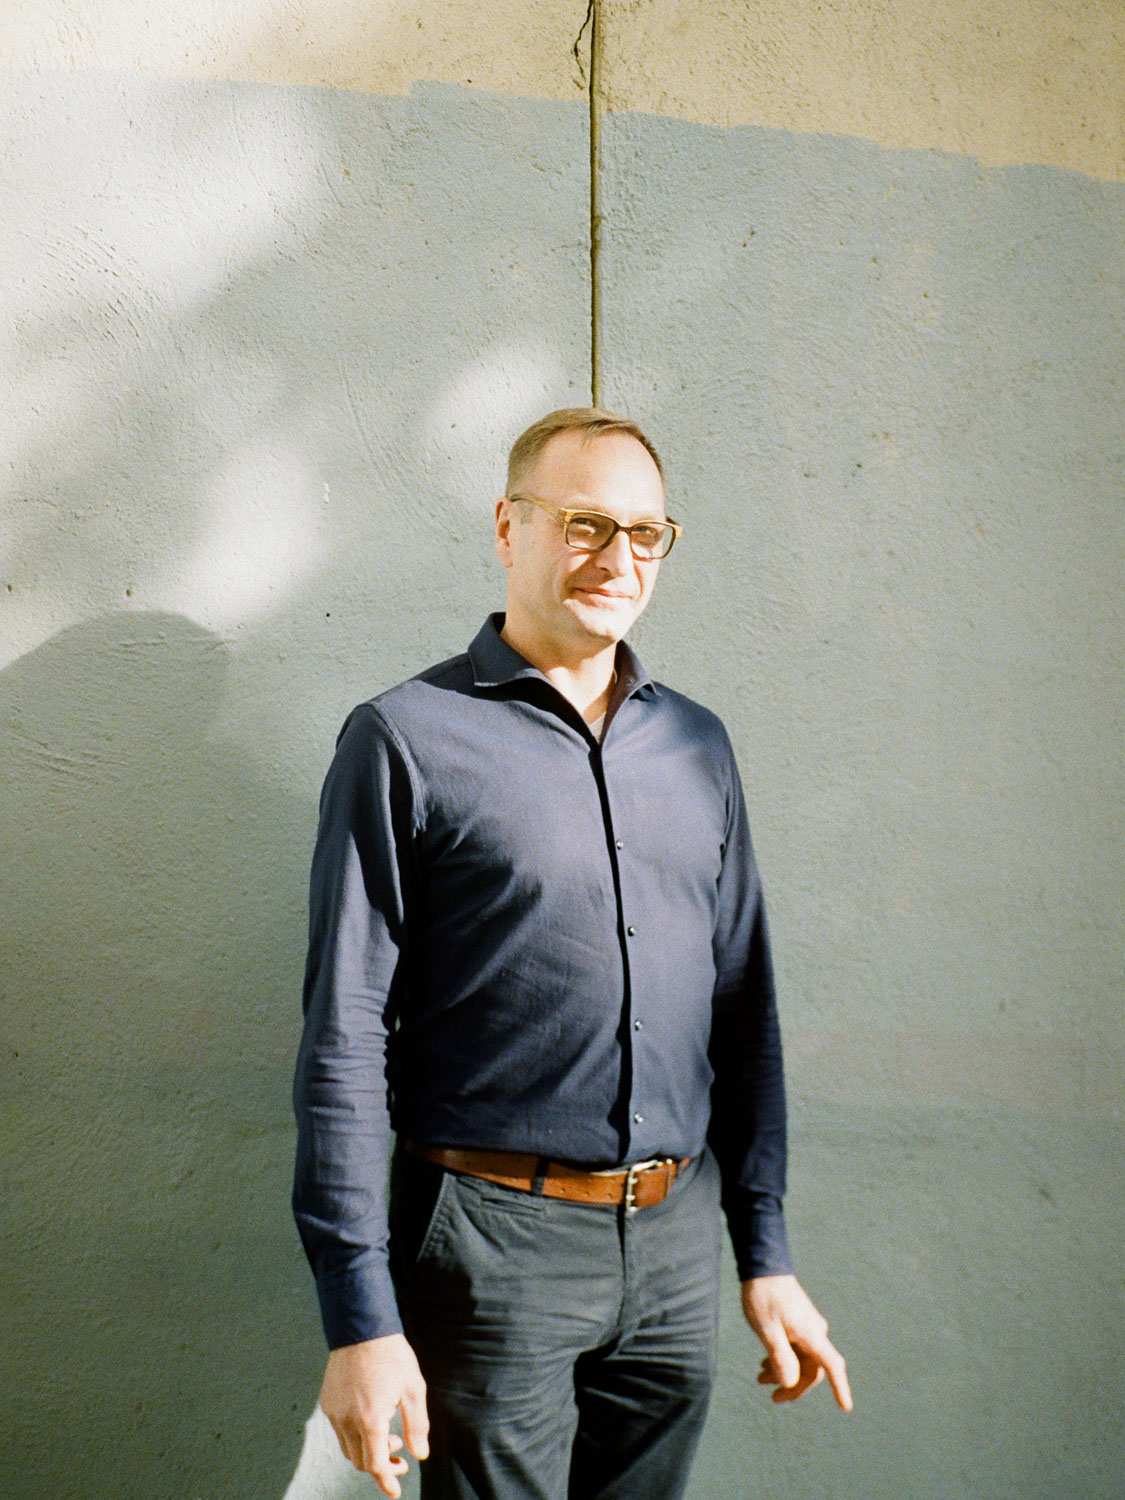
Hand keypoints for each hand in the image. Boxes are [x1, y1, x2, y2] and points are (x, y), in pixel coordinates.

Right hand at [318, 1333, 429, 1497]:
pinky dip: (355, 1435)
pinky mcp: (327, 1402)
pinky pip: (339, 1430)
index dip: (386, 1481)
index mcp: (370, 1420)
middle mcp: (347, 1420)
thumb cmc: (391, 1355)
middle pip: (360, 1461)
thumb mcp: (413, 1388)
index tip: (395, 1491)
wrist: (361, 1326)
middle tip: (400, 1457)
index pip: (375, 1465)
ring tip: (388, 1436)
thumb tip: (420, 1454)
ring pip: (348, 1448)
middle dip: (381, 1466)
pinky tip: (371, 1418)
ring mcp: (334, 1412)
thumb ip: (417, 1425)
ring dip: (368, 1451)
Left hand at [741, 1274, 851, 1411]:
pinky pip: (796, 1349)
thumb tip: (791, 1383)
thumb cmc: (763, 1295)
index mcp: (811, 1333)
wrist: (763, 1265)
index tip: (846, 1408)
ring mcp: (808, 1327)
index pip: (832, 1365)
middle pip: (813, 1370)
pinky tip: (766, 1364)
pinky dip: (783, 1359)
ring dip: (785, 1373)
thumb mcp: (766, 1328)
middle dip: (794, 1386)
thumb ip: (780, 1356)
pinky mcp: (799, 1323)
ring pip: (802, 1360)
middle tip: (773, 1397)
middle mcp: (815, 1331)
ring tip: (760, 1379)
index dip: (841, 1387)